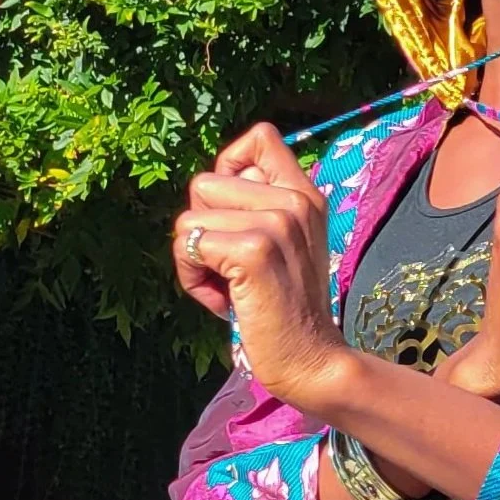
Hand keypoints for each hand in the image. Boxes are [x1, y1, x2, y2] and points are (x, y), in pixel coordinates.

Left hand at [173, 125, 346, 407]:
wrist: (312, 361)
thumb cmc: (286, 310)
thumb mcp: (284, 245)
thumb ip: (259, 207)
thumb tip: (209, 186)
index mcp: (305, 195)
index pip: (259, 138)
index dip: (227, 166)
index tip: (232, 211)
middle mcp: (294, 200)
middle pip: (205, 183)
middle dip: (203, 228)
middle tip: (232, 269)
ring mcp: (275, 223)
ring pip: (190, 217)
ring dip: (195, 260)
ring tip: (229, 288)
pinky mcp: (252, 251)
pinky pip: (188, 245)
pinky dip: (192, 279)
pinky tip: (223, 302)